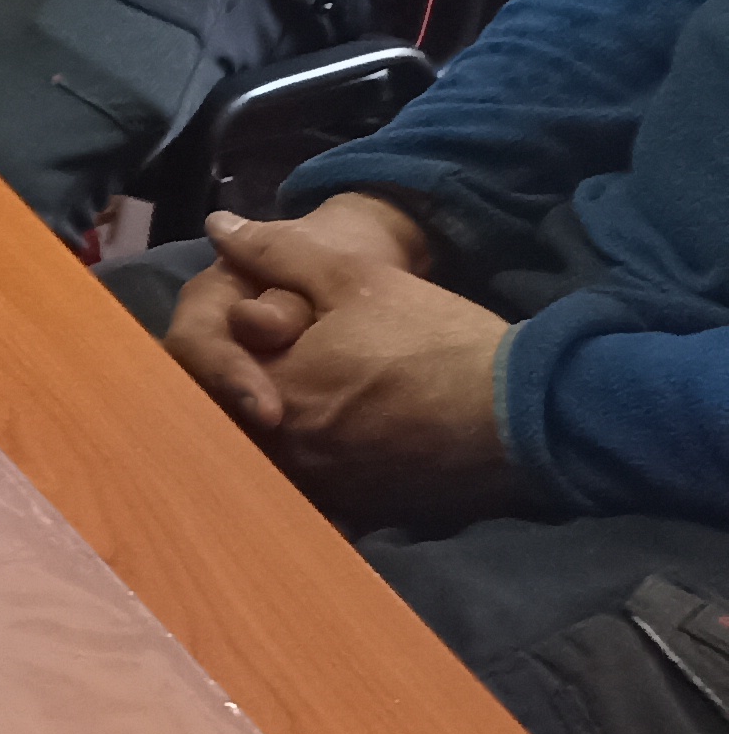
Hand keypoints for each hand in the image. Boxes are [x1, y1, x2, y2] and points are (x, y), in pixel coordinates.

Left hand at [174, 208, 514, 530]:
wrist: (523, 411)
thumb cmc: (436, 338)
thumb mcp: (353, 277)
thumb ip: (274, 252)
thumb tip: (217, 227)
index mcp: (276, 395)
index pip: (210, 377)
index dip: (219, 352)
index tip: (245, 334)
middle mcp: (292, 451)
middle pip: (234, 424)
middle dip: (239, 393)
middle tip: (266, 363)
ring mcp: (328, 485)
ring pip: (272, 459)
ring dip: (273, 431)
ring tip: (302, 396)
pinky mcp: (364, 506)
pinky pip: (315, 490)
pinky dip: (313, 464)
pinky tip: (338, 435)